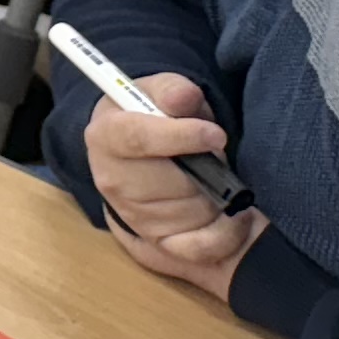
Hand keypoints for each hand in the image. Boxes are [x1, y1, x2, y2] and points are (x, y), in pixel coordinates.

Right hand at [84, 76, 262, 296]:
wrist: (144, 155)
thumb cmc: (155, 118)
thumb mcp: (162, 93)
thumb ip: (173, 91)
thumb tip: (183, 99)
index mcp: (105, 137)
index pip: (137, 140)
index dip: (181, 137)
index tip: (216, 133)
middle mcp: (111, 180)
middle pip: (175, 182)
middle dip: (206, 168)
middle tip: (213, 155)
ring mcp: (134, 216)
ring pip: (195, 211)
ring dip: (218, 195)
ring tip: (215, 178)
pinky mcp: (159, 242)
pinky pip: (202, 247)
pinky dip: (228, 232)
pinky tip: (232, 212)